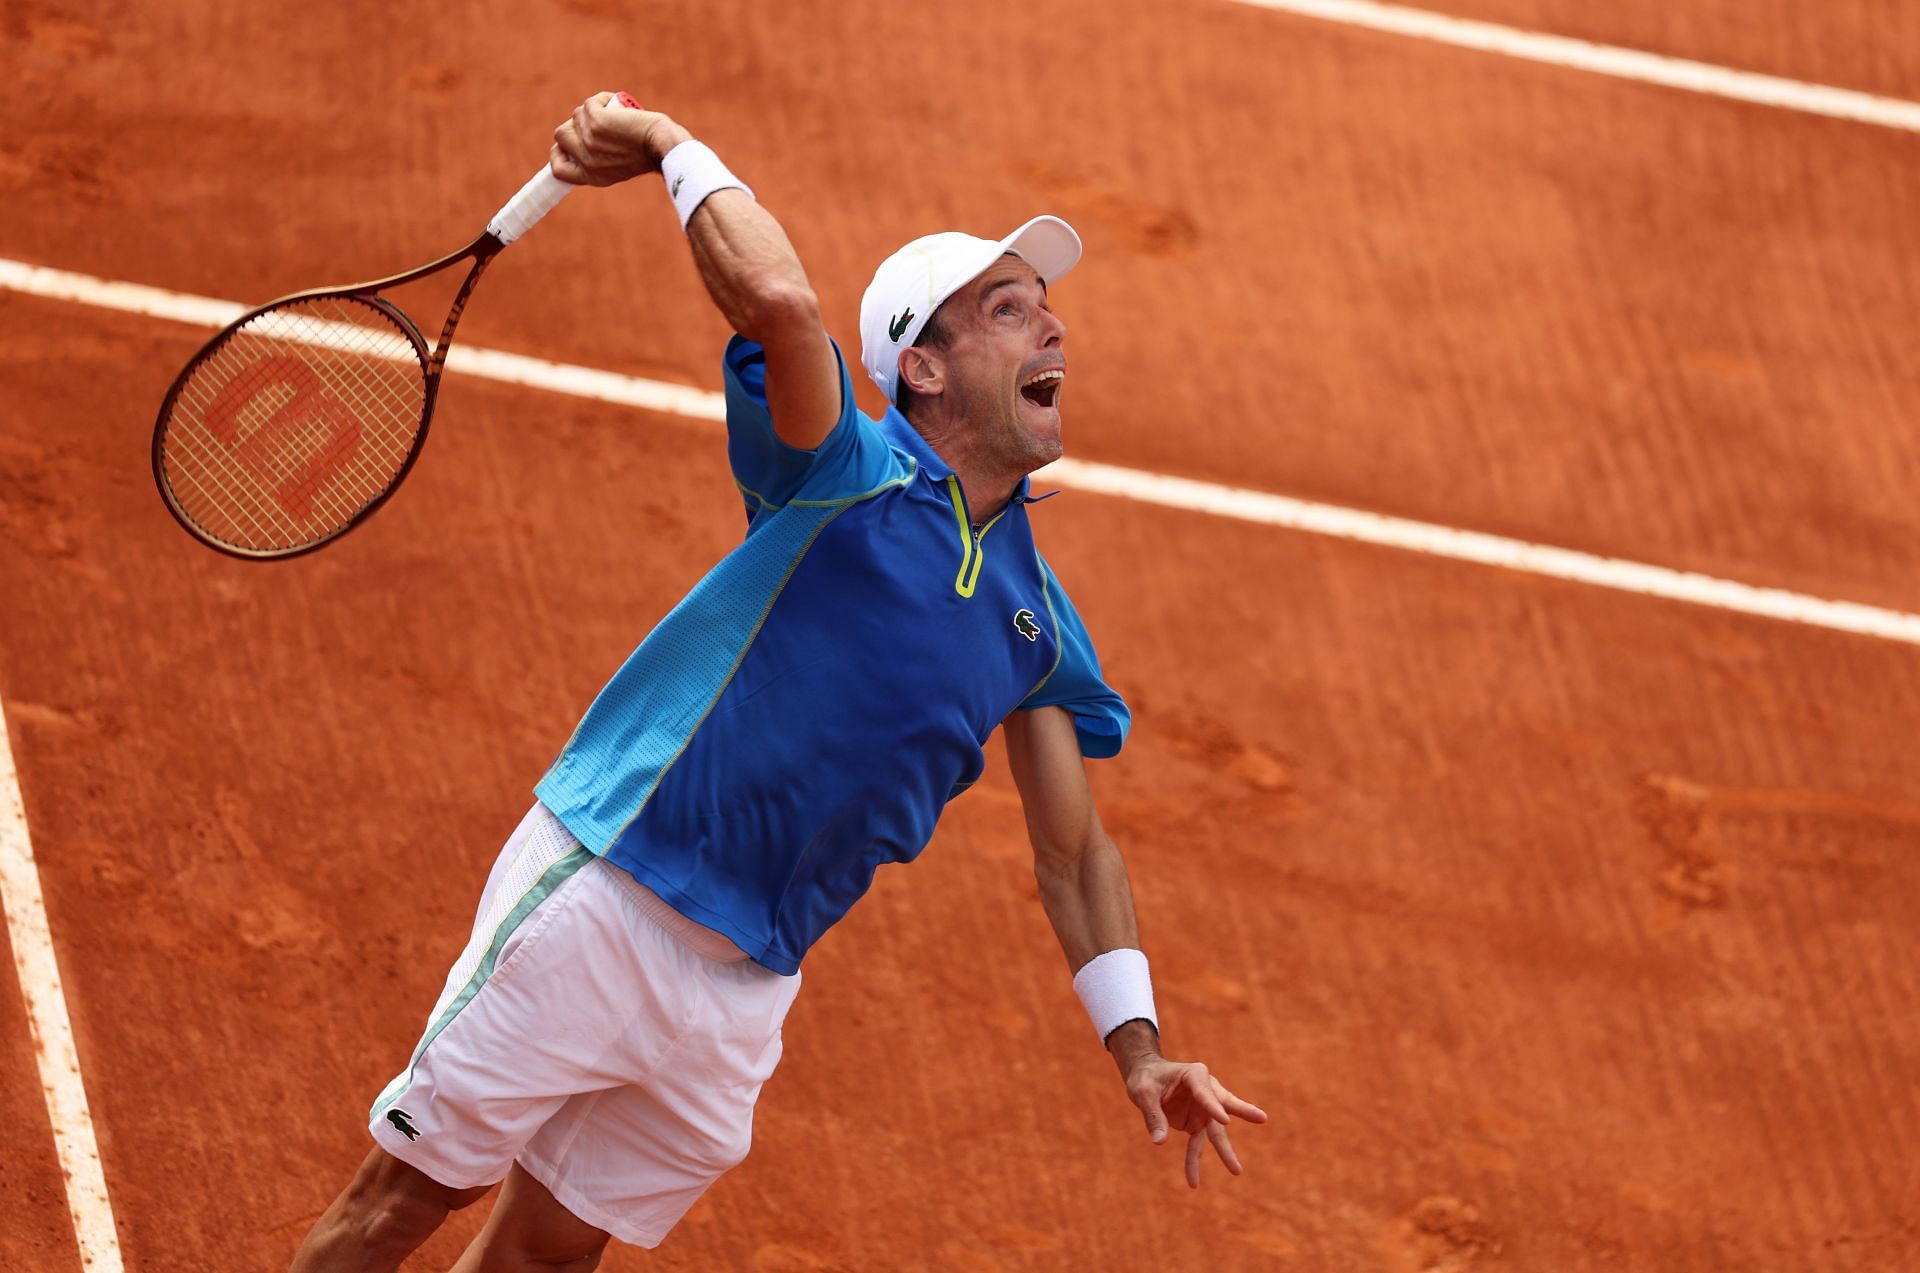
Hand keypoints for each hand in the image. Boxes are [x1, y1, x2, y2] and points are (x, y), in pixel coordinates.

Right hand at [549, 92, 690, 185]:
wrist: (662, 147)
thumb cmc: (646, 154)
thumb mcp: (616, 167)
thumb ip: (595, 158)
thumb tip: (574, 136)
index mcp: (591, 176)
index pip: (558, 170)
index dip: (558, 154)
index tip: (567, 145)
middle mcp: (586, 160)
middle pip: (561, 134)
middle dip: (576, 125)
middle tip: (596, 122)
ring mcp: (588, 140)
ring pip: (576, 115)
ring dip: (594, 110)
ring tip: (617, 117)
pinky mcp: (596, 121)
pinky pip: (590, 103)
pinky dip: (604, 99)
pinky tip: (619, 106)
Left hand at [1114, 1029, 1267, 1187]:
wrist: (1146, 1076)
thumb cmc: (1145, 1078)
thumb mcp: (1142, 1093)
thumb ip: (1153, 1115)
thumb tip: (1159, 1142)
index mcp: (1194, 1075)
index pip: (1205, 1091)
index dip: (1213, 1106)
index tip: (1226, 1122)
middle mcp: (1205, 1091)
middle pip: (1226, 1104)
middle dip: (1244, 1111)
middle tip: (1262, 1118)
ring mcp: (1204, 1109)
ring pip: (1216, 1132)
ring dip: (1224, 1152)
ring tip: (1236, 1172)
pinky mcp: (1197, 1122)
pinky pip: (1197, 1144)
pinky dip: (1194, 1161)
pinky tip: (1193, 1182)